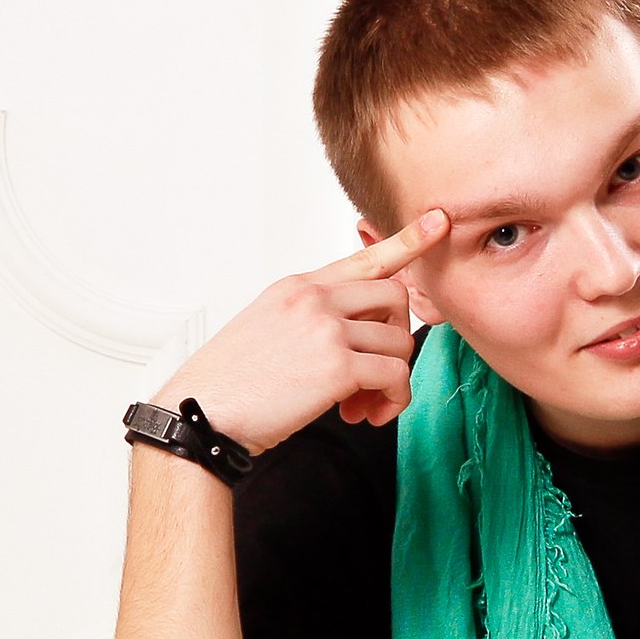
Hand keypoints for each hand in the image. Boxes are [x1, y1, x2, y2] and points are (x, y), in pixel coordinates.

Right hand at [153, 208, 449, 453]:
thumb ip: (309, 319)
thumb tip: (352, 334)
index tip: (437, 222)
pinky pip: (395, 376)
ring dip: (392, 380)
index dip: (407, 241)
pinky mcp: (337, 367)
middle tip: (375, 376)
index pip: (364, 256)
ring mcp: (327, 329)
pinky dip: (393, 400)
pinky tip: (367, 416)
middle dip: (397, 338)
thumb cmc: (231, 383)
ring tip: (362, 406)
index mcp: (298, 287)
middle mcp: (315, 299)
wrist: (202, 414)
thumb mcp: (267, 329)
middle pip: (395, 298)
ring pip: (400, 342)